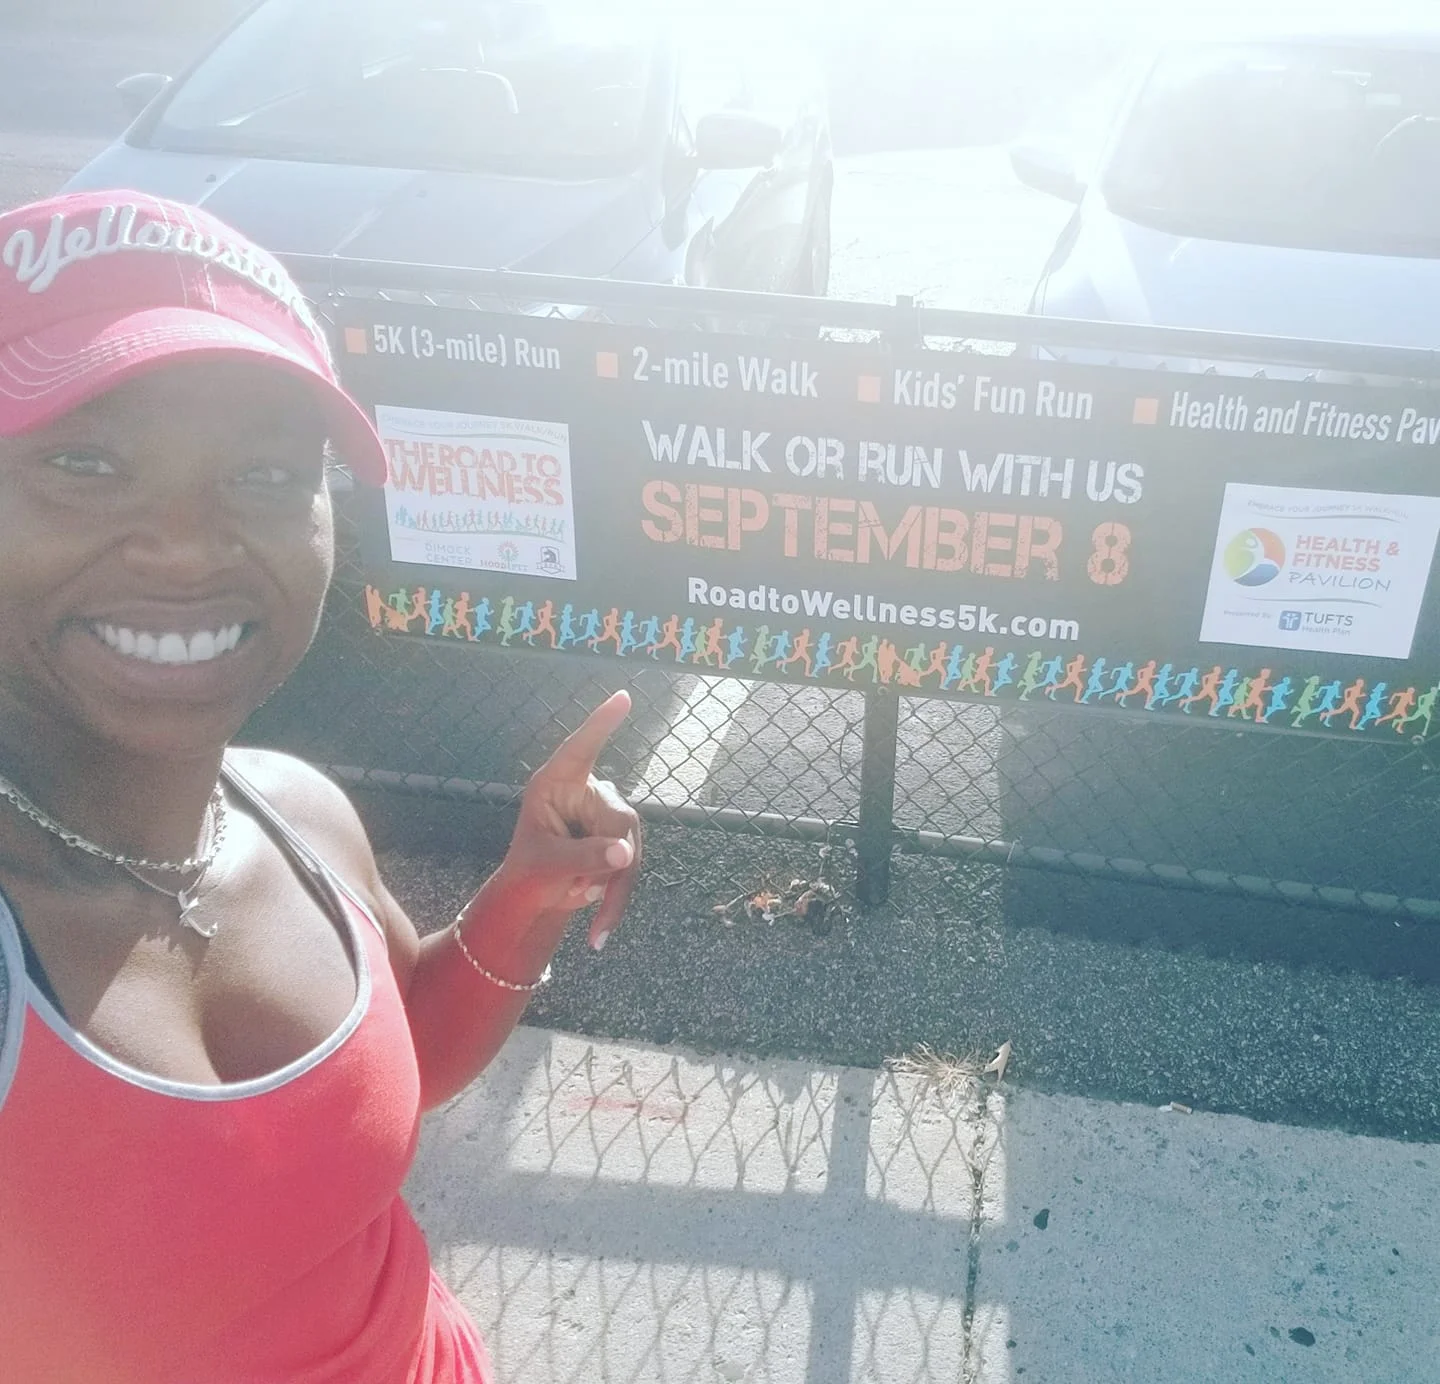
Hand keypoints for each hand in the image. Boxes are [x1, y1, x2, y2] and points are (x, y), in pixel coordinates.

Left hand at [492, 690, 641, 949]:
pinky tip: (599, 932)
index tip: (623, 697)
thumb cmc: (526, 876)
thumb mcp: (547, 867)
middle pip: (619, 819)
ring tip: (590, 925)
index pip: (581, 748)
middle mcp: (585, 793)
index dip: (601, 723)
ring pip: (630, 846)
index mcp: (555, 784)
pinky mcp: (618, 838)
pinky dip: (618, 898)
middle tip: (582, 893)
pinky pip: (631, 864)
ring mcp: (604, 815)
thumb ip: (584, 856)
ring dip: (614, 888)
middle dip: (607, 862)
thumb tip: (626, 852)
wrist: (531, 902)